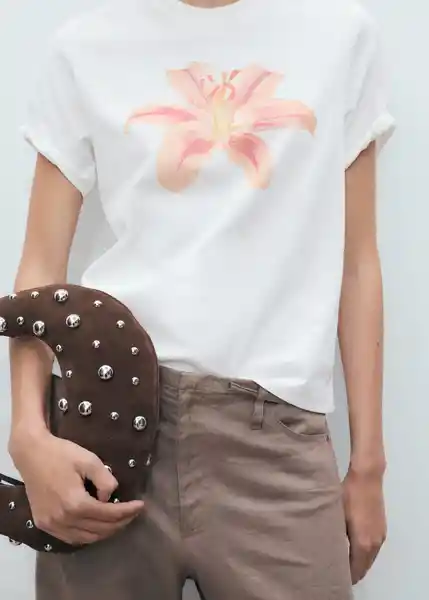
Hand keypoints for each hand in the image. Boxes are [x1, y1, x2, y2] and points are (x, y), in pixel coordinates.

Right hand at [9, 429, 143, 545]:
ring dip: (105, 532)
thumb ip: (105, 480)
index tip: (141, 505)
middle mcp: (63, 519)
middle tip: (133, 513)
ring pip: (85, 538)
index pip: (109, 515)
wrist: (31, 454)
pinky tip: (96, 526)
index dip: (127, 511)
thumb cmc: (61, 454)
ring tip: (118, 520)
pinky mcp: (44, 524)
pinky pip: (70, 538)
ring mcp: (52, 524)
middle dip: (120, 523)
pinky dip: (87, 535)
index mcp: (76, 503)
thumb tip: (110, 498)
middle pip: (99, 530)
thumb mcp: (89, 460)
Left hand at [342, 464, 386, 584]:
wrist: (367, 476)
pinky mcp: (381, 527)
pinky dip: (365, 554)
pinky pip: (373, 548)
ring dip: (359, 562)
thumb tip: (325, 547)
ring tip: (343, 562)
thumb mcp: (337, 514)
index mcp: (363, 543)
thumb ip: (334, 534)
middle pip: (365, 566)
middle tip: (336, 572)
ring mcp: (380, 535)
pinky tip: (354, 549)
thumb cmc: (349, 494)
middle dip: (353, 572)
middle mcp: (375, 543)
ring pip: (370, 558)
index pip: (356, 569)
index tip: (333, 576)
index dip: (346, 576)